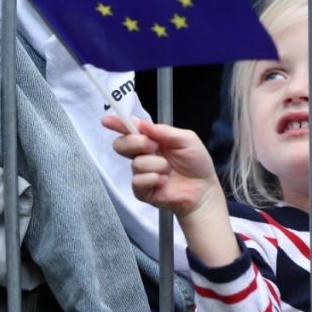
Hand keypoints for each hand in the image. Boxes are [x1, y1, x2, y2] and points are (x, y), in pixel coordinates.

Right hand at [102, 115, 240, 266]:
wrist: (203, 189)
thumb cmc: (197, 164)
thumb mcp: (187, 140)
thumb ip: (164, 131)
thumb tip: (143, 124)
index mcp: (152, 140)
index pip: (130, 130)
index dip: (117, 124)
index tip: (107, 121)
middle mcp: (143, 155)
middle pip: (121, 145)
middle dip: (135, 142)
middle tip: (153, 146)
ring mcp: (142, 173)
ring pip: (136, 164)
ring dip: (156, 165)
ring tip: (169, 170)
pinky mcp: (142, 190)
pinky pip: (138, 181)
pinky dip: (153, 179)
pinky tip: (164, 181)